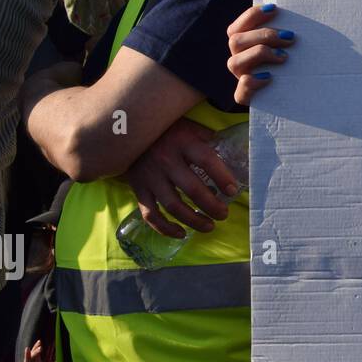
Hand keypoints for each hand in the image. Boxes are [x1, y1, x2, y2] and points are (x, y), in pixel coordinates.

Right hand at [125, 117, 237, 238]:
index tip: (233, 191)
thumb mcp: (189, 127)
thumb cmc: (167, 130)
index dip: (223, 177)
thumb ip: (208, 139)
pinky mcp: (138, 189)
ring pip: (173, 205)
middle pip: (192, 189)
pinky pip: (150, 214)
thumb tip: (235, 152)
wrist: (126, 131)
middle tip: (224, 214)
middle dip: (211, 206)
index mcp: (183, 142)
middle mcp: (166, 160)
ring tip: (209, 226)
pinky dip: (165, 228)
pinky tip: (180, 234)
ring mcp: (150, 177)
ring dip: (193, 220)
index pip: (207, 161)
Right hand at [227, 4, 294, 105]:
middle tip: (290, 37)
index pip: (237, 26)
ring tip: (284, 57)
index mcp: (245, 45)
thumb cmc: (298, 64)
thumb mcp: (292, 46)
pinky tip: (270, 77)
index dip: (252, 15)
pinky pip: (240, 93)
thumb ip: (288, 32)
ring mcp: (241, 79)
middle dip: (264, 35)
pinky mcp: (247, 98)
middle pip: (235, 41)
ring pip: (234, 63)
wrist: (303, 96)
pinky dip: (252, 82)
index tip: (275, 9)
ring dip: (259, 54)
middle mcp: (240, 60)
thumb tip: (306, 10)